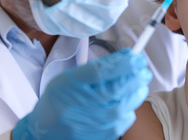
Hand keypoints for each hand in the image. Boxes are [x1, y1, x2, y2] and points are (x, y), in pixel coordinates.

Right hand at [12, 48, 152, 139]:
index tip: (138, 58)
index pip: (101, 72)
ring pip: (126, 105)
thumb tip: (129, 56)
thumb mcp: (72, 77)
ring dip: (136, 92)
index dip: (124, 64)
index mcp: (72, 84)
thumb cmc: (59, 100)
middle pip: (118, 89)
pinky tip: (121, 103)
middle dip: (136, 77)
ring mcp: (92, 123)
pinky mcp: (103, 136)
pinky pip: (126, 119)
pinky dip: (129, 108)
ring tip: (135, 85)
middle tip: (143, 70)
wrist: (44, 131)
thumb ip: (100, 67)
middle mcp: (81, 105)